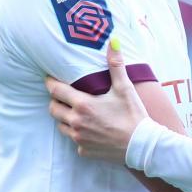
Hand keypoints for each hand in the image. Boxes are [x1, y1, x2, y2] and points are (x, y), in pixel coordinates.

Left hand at [45, 39, 148, 161]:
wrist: (141, 145)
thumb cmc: (132, 115)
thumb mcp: (124, 88)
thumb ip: (115, 65)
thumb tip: (114, 41)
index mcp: (83, 104)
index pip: (56, 90)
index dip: (50, 82)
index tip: (49, 77)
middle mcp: (76, 122)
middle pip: (53, 109)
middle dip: (56, 100)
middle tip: (64, 95)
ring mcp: (78, 138)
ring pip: (61, 125)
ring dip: (65, 117)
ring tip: (76, 111)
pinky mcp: (84, 150)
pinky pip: (74, 140)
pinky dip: (78, 134)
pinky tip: (90, 129)